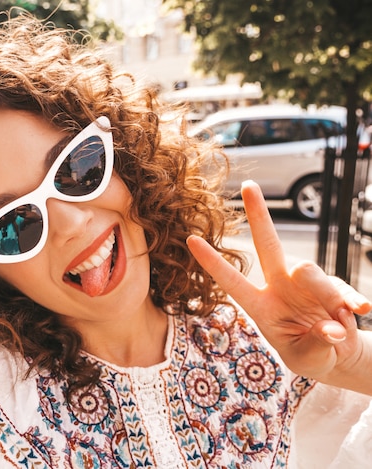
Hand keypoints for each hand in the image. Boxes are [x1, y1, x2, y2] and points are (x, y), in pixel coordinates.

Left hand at [187, 180, 371, 391]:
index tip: (190, 239)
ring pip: (310, 271)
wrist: (336, 357)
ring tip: (335, 327)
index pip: (231, 281)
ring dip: (325, 297)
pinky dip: (352, 300)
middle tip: (248, 185)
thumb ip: (314, 344)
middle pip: (268, 244)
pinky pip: (344, 289)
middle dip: (258, 215)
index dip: (212, 262)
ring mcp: (308, 284)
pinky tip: (360, 311)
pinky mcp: (336, 288)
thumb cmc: (307, 354)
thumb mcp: (305, 358)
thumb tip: (330, 329)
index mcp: (260, 306)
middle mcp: (280, 287)